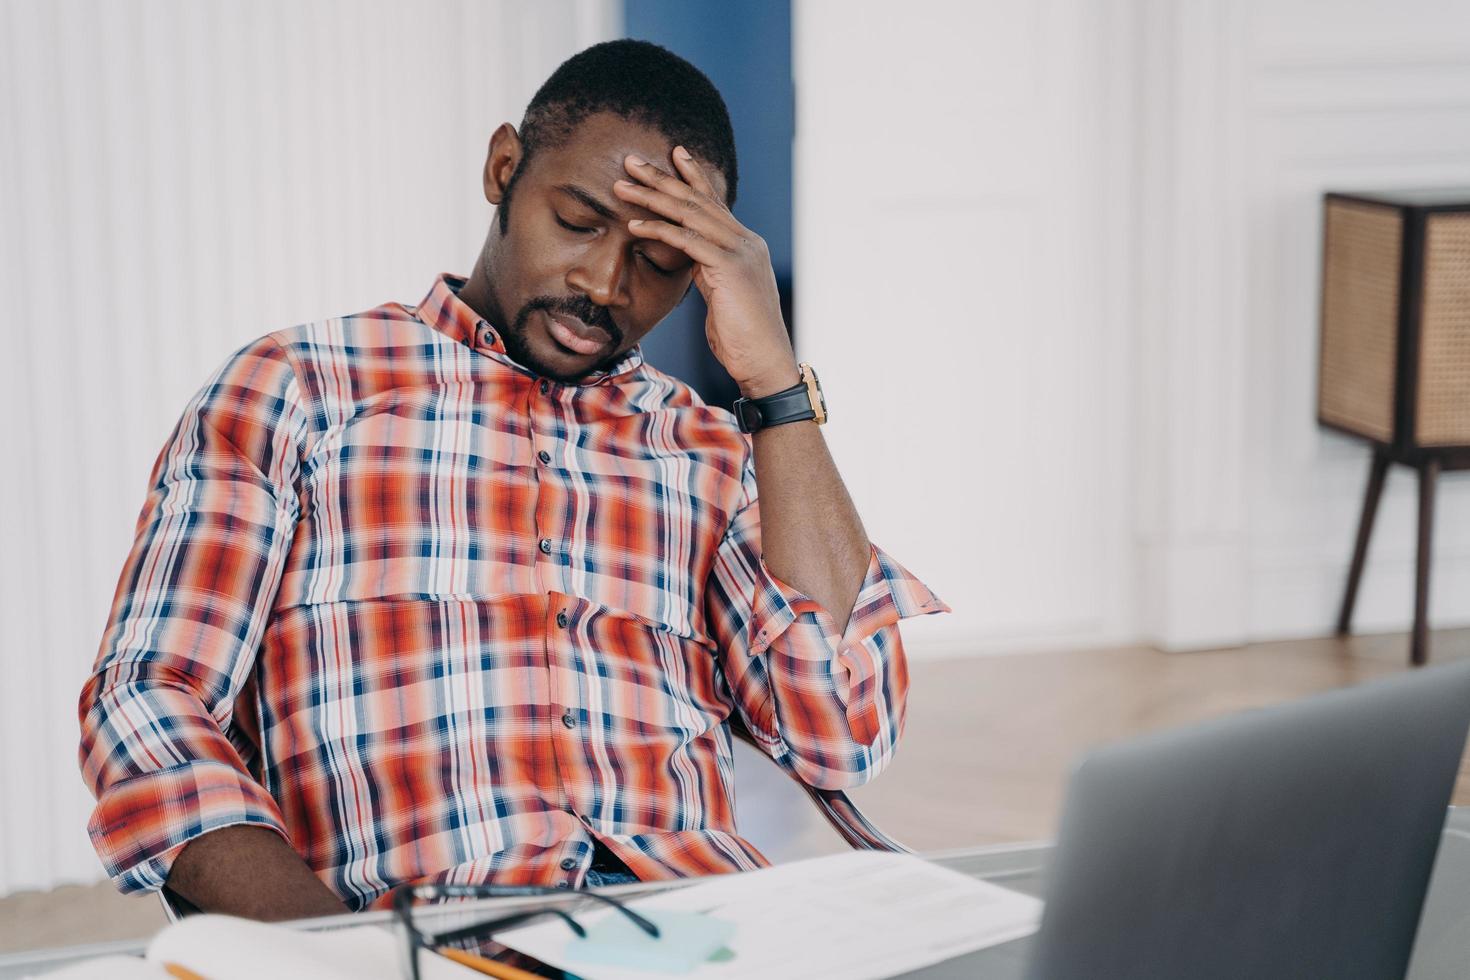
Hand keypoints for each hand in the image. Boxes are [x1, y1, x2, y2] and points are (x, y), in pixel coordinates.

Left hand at [614, 148, 797, 397]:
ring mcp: (740, 252)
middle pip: (699, 200)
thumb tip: (692, 261)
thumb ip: (710, 272)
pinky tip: (633, 226)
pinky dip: (658, 230)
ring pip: (690, 213)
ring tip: (622, 187)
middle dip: (663, 178)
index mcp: (746, 246)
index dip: (693, 176)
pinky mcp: (729, 268)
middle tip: (632, 160)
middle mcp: (746, 241)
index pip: (715, 203)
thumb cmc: (742, 339)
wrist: (766, 363)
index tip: (674, 154)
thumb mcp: (723, 296)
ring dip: (652, 197)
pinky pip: (687, 240)